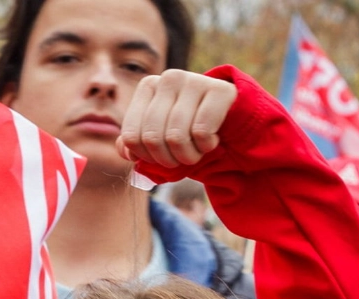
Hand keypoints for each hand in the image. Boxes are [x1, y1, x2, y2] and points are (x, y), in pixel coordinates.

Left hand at [119, 70, 237, 167]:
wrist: (233, 121)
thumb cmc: (191, 132)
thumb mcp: (161, 138)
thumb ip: (137, 144)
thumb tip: (124, 150)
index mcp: (148, 87)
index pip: (131, 136)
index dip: (145, 158)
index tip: (160, 159)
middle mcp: (168, 78)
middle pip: (152, 137)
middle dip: (167, 160)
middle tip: (181, 161)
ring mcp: (194, 80)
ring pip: (176, 137)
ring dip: (188, 156)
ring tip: (197, 152)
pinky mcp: (219, 90)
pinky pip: (201, 132)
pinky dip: (206, 146)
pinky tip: (213, 139)